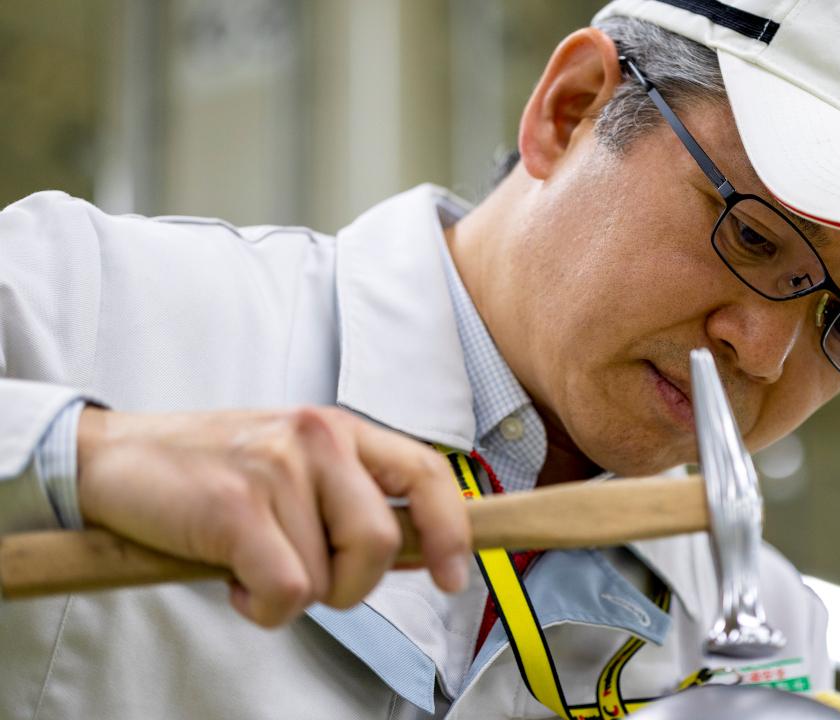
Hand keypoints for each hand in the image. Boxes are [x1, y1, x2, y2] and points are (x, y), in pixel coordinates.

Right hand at [75, 406, 471, 627]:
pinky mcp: (236, 507)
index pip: (426, 473)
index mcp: (339, 430)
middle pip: (382, 541)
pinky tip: (235, 579)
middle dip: (352, 585)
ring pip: (327, 575)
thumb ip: (350, 497)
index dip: (451, 531)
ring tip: (251, 563)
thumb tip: (417, 549)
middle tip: (309, 580)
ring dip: (291, 594)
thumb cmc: (208, 470)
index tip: (456, 575)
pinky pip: (287, 592)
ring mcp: (277, 469)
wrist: (110, 457)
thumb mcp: (293, 466)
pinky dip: (263, 608)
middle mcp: (317, 438)